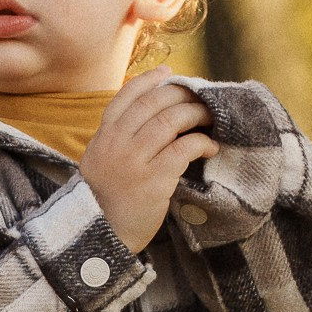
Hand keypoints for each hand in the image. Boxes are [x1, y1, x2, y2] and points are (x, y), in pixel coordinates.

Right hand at [79, 71, 217, 252]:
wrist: (101, 238)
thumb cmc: (106, 202)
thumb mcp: (101, 163)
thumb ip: (118, 140)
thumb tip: (153, 117)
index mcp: (103, 138)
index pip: (126, 97)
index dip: (149, 81)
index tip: (168, 74)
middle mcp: (116, 144)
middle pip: (154, 104)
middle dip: (181, 95)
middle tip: (200, 98)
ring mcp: (134, 161)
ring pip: (171, 121)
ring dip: (196, 114)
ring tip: (209, 118)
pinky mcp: (154, 180)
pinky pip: (184, 149)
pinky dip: (201, 143)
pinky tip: (209, 147)